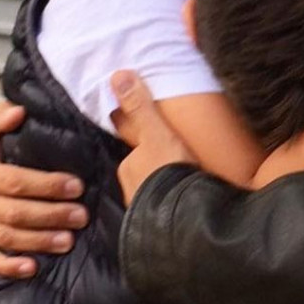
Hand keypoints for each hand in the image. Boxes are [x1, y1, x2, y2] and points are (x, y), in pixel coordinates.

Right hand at [0, 101, 87, 277]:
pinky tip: (33, 268)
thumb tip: (18, 112)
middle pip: (15, 213)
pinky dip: (9, 266)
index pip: (15, 181)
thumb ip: (2, 116)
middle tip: (82, 216)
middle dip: (51, 216)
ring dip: (39, 242)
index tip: (77, 186)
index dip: (47, 185)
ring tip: (69, 241)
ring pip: (7, 237)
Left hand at [111, 71, 196, 205]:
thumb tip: (117, 74)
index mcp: (128, 168)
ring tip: (184, 188)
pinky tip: (186, 208)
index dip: (148, 148)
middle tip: (177, 166)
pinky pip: (164, 212)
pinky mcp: (158, 228)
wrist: (182, 216)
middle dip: (156, 171)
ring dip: (164, 190)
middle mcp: (130, 190)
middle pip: (144, 173)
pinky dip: (172, 208)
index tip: (163, 149)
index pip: (136, 153)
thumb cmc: (168, 170)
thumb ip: (140, 107)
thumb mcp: (157, 133)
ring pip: (153, 193)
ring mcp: (144, 211)